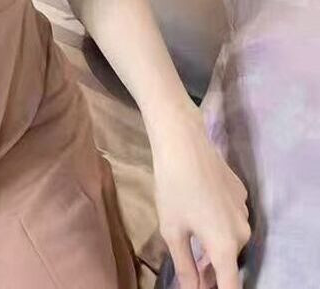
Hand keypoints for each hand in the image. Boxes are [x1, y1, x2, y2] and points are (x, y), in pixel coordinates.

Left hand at [149, 105, 250, 288]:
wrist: (184, 143)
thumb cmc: (173, 188)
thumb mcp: (172, 231)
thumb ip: (185, 267)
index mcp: (226, 246)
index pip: (231, 286)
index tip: (203, 287)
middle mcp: (242, 232)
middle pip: (229, 262)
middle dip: (211, 270)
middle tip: (190, 271)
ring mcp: (244, 211)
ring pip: (231, 239)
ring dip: (215, 246)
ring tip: (192, 242)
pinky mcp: (241, 193)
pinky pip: (231, 218)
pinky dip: (219, 223)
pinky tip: (199, 210)